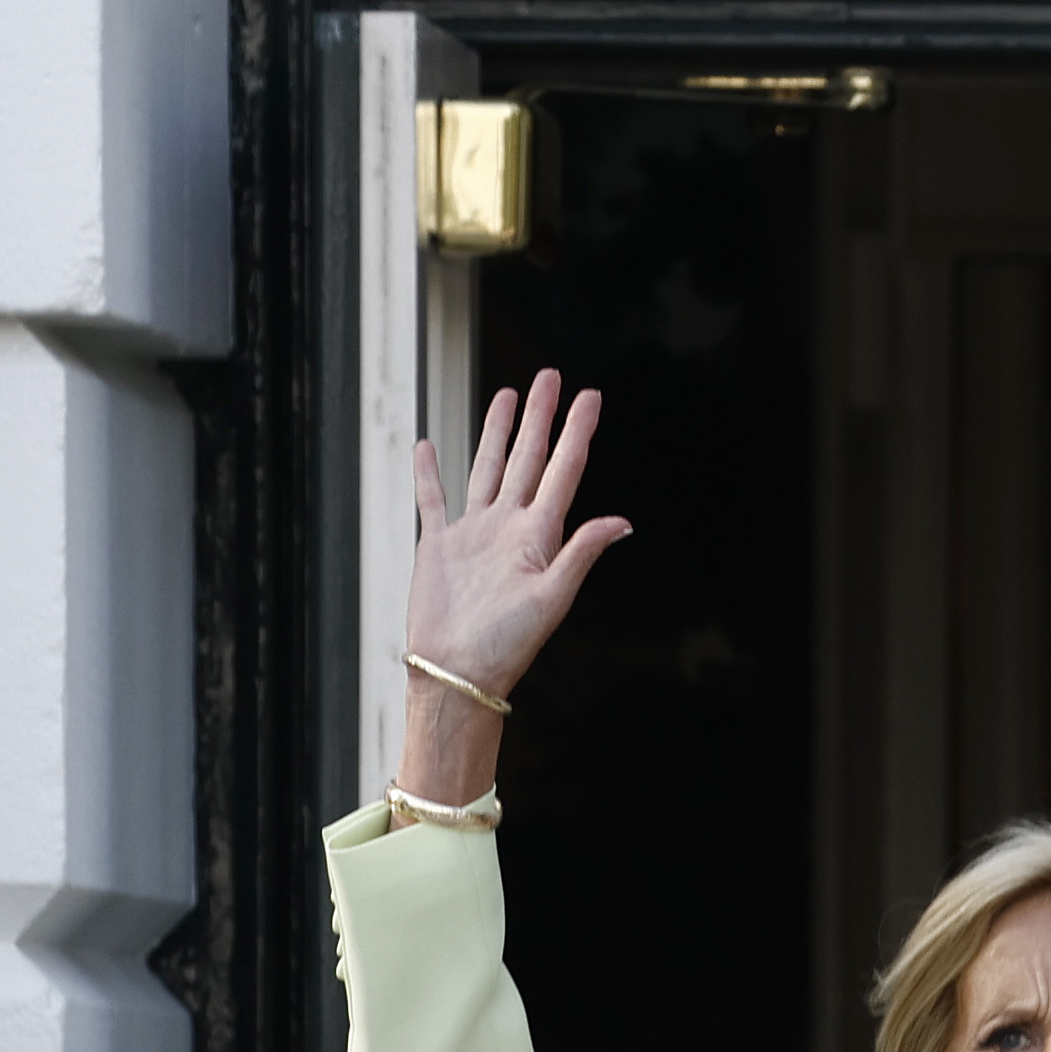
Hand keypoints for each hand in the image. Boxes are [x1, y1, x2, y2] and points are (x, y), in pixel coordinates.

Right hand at [401, 371, 629, 735]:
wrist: (457, 674)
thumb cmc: (507, 645)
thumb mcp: (552, 597)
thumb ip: (581, 553)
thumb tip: (623, 522)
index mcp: (539, 536)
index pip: (564, 470)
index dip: (578, 432)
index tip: (591, 396)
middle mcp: (509, 528)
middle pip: (527, 458)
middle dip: (540, 418)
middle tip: (550, 377)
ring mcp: (474, 534)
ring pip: (486, 468)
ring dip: (495, 432)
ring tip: (505, 396)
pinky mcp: (439, 546)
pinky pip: (434, 499)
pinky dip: (429, 472)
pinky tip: (428, 445)